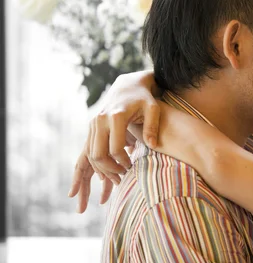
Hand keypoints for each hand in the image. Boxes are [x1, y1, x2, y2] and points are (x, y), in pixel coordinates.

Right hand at [69, 71, 161, 212]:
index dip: (123, 162)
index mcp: (116, 117)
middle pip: (97, 154)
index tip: (131, 167)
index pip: (115, 148)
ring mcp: (94, 123)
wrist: (128, 86)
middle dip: (109, 169)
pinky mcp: (92, 126)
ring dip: (100, 168)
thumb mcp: (153, 110)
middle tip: (122, 176)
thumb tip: (152, 145)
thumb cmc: (144, 99)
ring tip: (115, 176)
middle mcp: (101, 120)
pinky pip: (89, 148)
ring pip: (90, 153)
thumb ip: (152, 127)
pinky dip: (95, 161)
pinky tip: (106, 169)